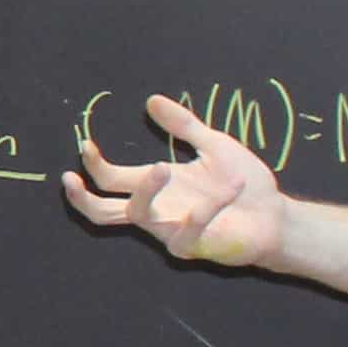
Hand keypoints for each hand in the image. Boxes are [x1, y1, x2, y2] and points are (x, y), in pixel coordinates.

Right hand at [61, 96, 284, 266]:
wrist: (276, 215)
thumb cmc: (244, 183)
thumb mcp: (214, 145)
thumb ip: (183, 125)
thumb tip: (151, 100)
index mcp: (155, 185)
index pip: (110, 179)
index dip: (93, 164)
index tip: (86, 144)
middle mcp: (157, 209)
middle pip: (102, 212)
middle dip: (82, 197)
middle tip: (71, 177)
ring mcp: (171, 230)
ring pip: (138, 215)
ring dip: (145, 191)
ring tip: (162, 166)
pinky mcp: (194, 246)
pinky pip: (187, 229)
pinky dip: (205, 208)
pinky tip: (230, 188)